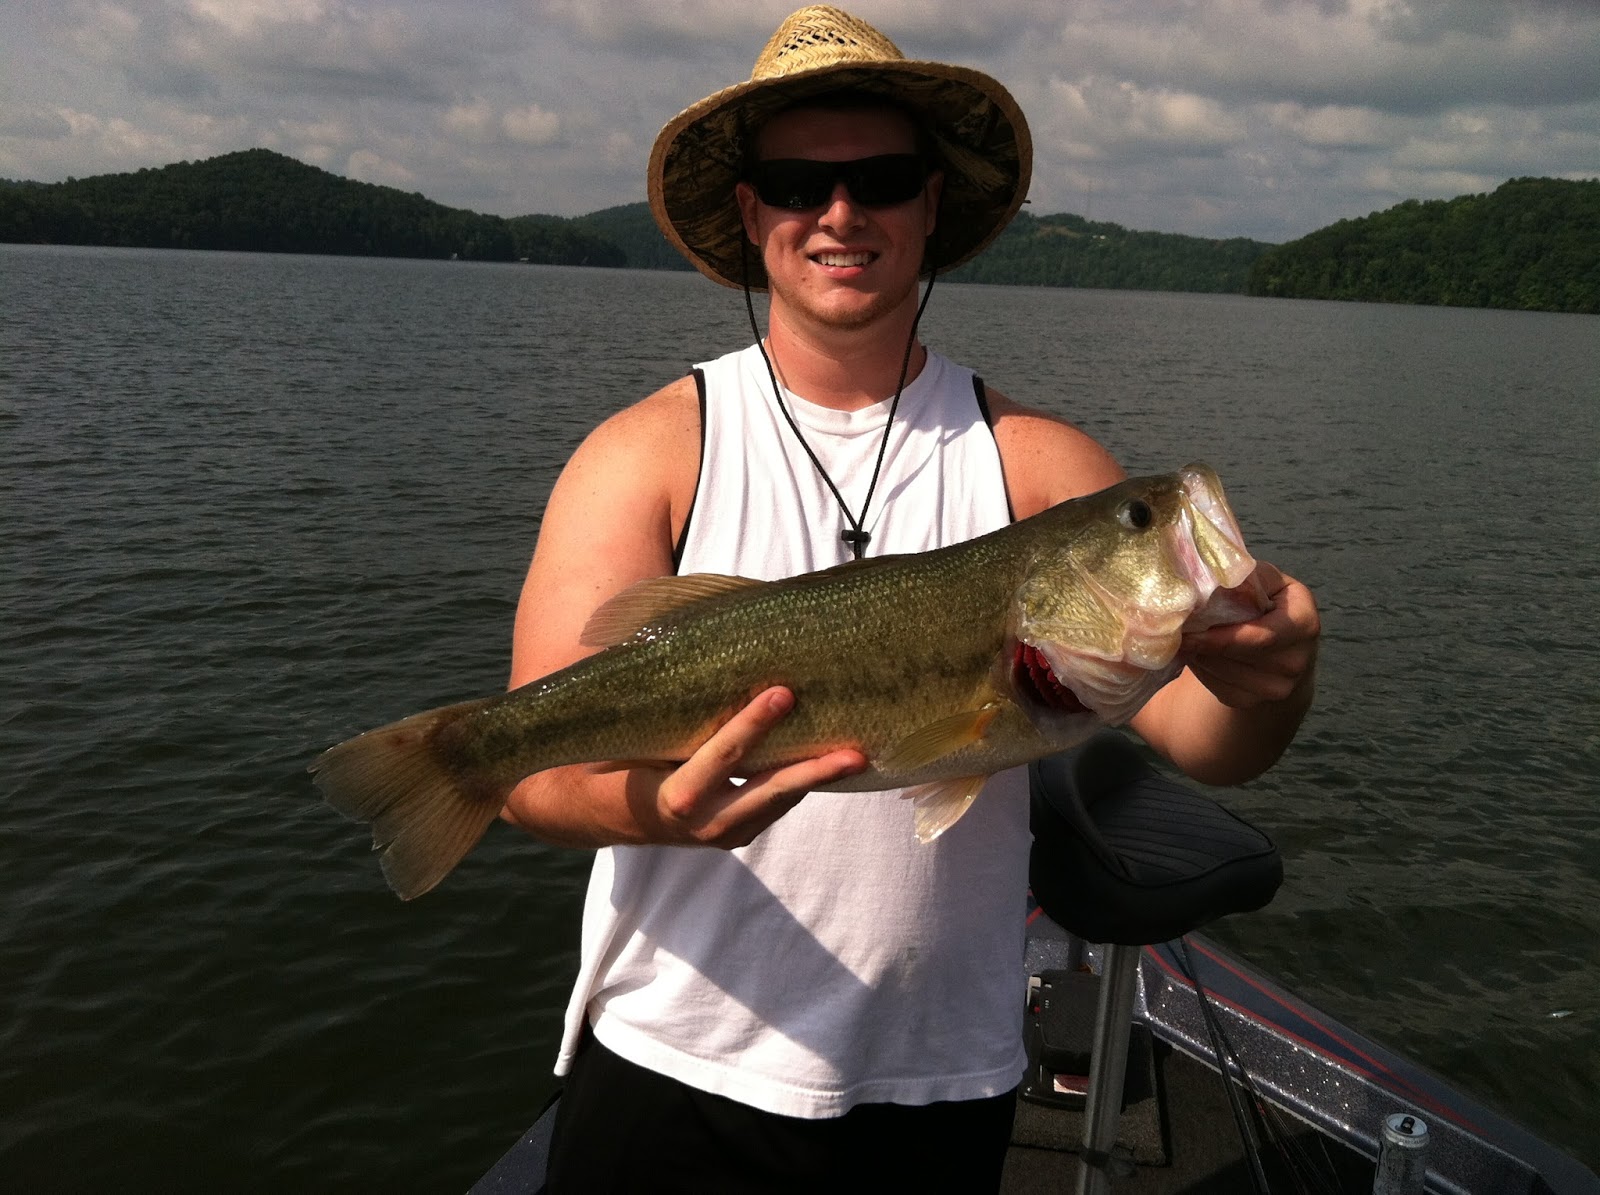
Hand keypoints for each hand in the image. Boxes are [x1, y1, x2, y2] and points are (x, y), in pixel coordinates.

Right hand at [624, 687, 868, 848]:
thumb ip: (673, 715)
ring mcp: (724, 835)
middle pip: (768, 793)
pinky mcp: (739, 836)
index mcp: (675, 797)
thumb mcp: (640, 741)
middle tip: (853, 752)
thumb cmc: (625, 759)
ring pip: (779, 802)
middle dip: (812, 771)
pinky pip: (775, 806)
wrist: (613, 814)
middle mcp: (703, 824)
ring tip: (857, 755)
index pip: (721, 757)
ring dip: (817, 778)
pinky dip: (800, 782)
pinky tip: (829, 759)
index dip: (752, 725)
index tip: (782, 693)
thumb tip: (704, 653)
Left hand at [1182, 563, 1319, 709]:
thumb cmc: (1267, 603)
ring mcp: (1277, 688)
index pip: (1260, 636)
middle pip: (1235, 657)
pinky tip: (1198, 652)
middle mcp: (1296, 661)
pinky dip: (1201, 669)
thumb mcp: (1265, 581)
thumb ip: (1244, 577)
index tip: (1186, 629)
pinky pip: (1215, 686)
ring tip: (1187, 636)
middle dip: (1201, 643)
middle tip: (1173, 630)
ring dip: (1197, 655)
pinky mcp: (1252, 702)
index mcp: (1303, 623)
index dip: (1220, 635)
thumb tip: (1208, 574)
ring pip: (1220, 672)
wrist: (1281, 646)